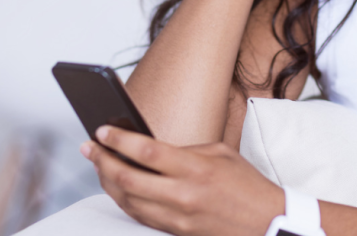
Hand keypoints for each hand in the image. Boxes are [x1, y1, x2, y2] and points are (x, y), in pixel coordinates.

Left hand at [82, 126, 283, 235]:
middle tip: (89, 147)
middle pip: (128, 178)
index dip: (119, 140)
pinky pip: (140, 216)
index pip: (147, 152)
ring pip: (129, 200)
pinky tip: (116, 187)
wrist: (267, 223)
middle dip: (102, 161)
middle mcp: (183, 194)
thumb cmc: (247, 186)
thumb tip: (152, 149)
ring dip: (108, 181)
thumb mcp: (220, 153)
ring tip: (98, 165)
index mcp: (196, 168)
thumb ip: (185, 150)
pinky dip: (124, 200)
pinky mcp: (177, 231)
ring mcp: (178, 217)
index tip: (102, 130)